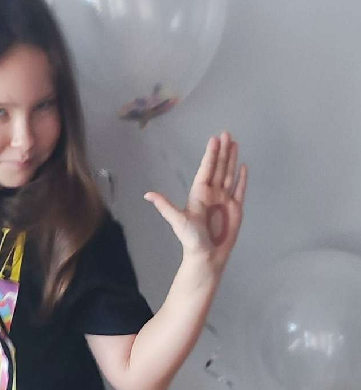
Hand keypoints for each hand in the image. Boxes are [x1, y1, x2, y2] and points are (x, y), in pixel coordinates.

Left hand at [144, 131, 247, 272]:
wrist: (207, 255)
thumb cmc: (191, 239)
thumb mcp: (177, 220)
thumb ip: (165, 206)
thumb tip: (147, 195)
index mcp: (199, 194)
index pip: (206, 169)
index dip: (210, 155)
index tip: (214, 139)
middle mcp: (212, 193)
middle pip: (219, 167)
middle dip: (223, 151)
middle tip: (227, 133)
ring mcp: (225, 200)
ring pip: (229, 174)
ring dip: (232, 159)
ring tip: (235, 143)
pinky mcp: (236, 208)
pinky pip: (240, 189)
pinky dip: (242, 178)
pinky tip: (243, 166)